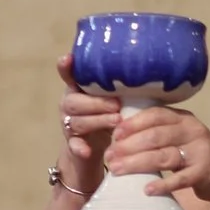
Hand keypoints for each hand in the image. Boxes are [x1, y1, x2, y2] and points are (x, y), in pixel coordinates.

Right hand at [53, 54, 117, 192]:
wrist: (94, 149)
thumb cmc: (107, 116)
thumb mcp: (112, 99)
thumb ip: (118, 88)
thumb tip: (143, 74)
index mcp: (78, 90)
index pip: (69, 75)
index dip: (66, 68)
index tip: (68, 59)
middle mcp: (69, 104)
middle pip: (74, 101)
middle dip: (96, 103)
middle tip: (117, 105)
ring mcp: (69, 125)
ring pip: (77, 122)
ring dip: (97, 121)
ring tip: (117, 122)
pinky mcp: (72, 145)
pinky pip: (73, 145)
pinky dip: (80, 147)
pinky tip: (87, 150)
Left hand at [107, 105, 209, 203]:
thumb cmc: (196, 156)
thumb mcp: (181, 137)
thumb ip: (158, 134)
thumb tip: (119, 138)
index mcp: (183, 118)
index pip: (155, 114)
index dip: (133, 124)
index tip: (114, 134)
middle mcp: (192, 130)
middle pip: (156, 135)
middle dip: (129, 146)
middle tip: (110, 157)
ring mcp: (199, 151)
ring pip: (164, 155)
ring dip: (137, 163)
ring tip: (118, 170)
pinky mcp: (204, 172)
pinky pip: (181, 179)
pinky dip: (163, 185)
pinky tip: (147, 190)